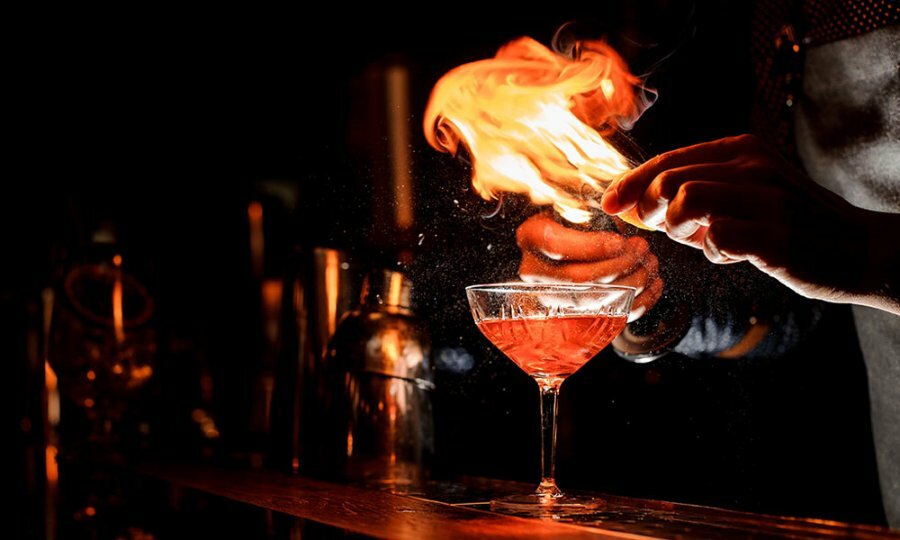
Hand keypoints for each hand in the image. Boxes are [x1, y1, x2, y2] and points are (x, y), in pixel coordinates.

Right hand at [516, 212, 663, 320]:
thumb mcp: (572, 200)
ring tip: (650, 262)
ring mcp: (553, 295)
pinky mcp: (575, 312)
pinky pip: (609, 316)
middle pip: (578, 278)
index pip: (556, 247)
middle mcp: (535, 271)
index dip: (592, 247)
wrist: (566, 238)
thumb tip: (618, 207)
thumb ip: (586, 204)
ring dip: (633, 282)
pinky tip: (653, 284)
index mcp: (531, 236)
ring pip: (596, 299)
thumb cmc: (572, 214)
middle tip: (642, 248)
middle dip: (619, 264)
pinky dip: (639, 303)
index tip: (619, 241)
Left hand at [601, 134, 899, 313]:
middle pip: (670, 178)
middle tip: (658, 228)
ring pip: (686, 199)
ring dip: (677, 227)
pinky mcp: (776, 235)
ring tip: (699, 239)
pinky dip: (713, 252)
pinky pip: (716, 237)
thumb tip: (634, 204)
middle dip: (647, 208)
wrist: (862, 248)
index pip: (670, 159)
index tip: (609, 203)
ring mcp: (766, 199)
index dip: (632, 182)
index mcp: (743, 150)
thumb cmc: (793, 224)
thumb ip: (699, 194)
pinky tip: (732, 256)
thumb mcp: (749, 193)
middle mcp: (754, 166)